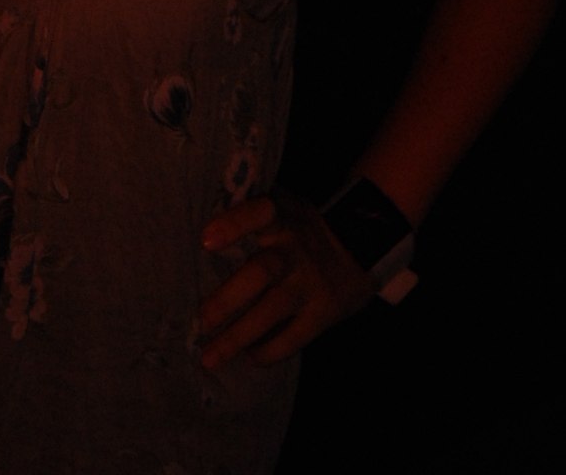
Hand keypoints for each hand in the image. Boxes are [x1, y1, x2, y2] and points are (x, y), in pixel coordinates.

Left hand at [194, 190, 375, 367]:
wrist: (364, 243)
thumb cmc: (302, 226)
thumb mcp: (285, 206)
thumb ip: (250, 215)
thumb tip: (201, 238)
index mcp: (283, 216)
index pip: (261, 212)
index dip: (235, 224)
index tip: (205, 240)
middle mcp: (296, 248)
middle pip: (261, 272)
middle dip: (228, 299)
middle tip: (201, 320)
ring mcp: (310, 282)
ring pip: (273, 310)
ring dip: (239, 336)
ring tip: (210, 356)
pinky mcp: (324, 311)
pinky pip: (294, 337)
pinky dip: (269, 351)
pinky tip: (247, 358)